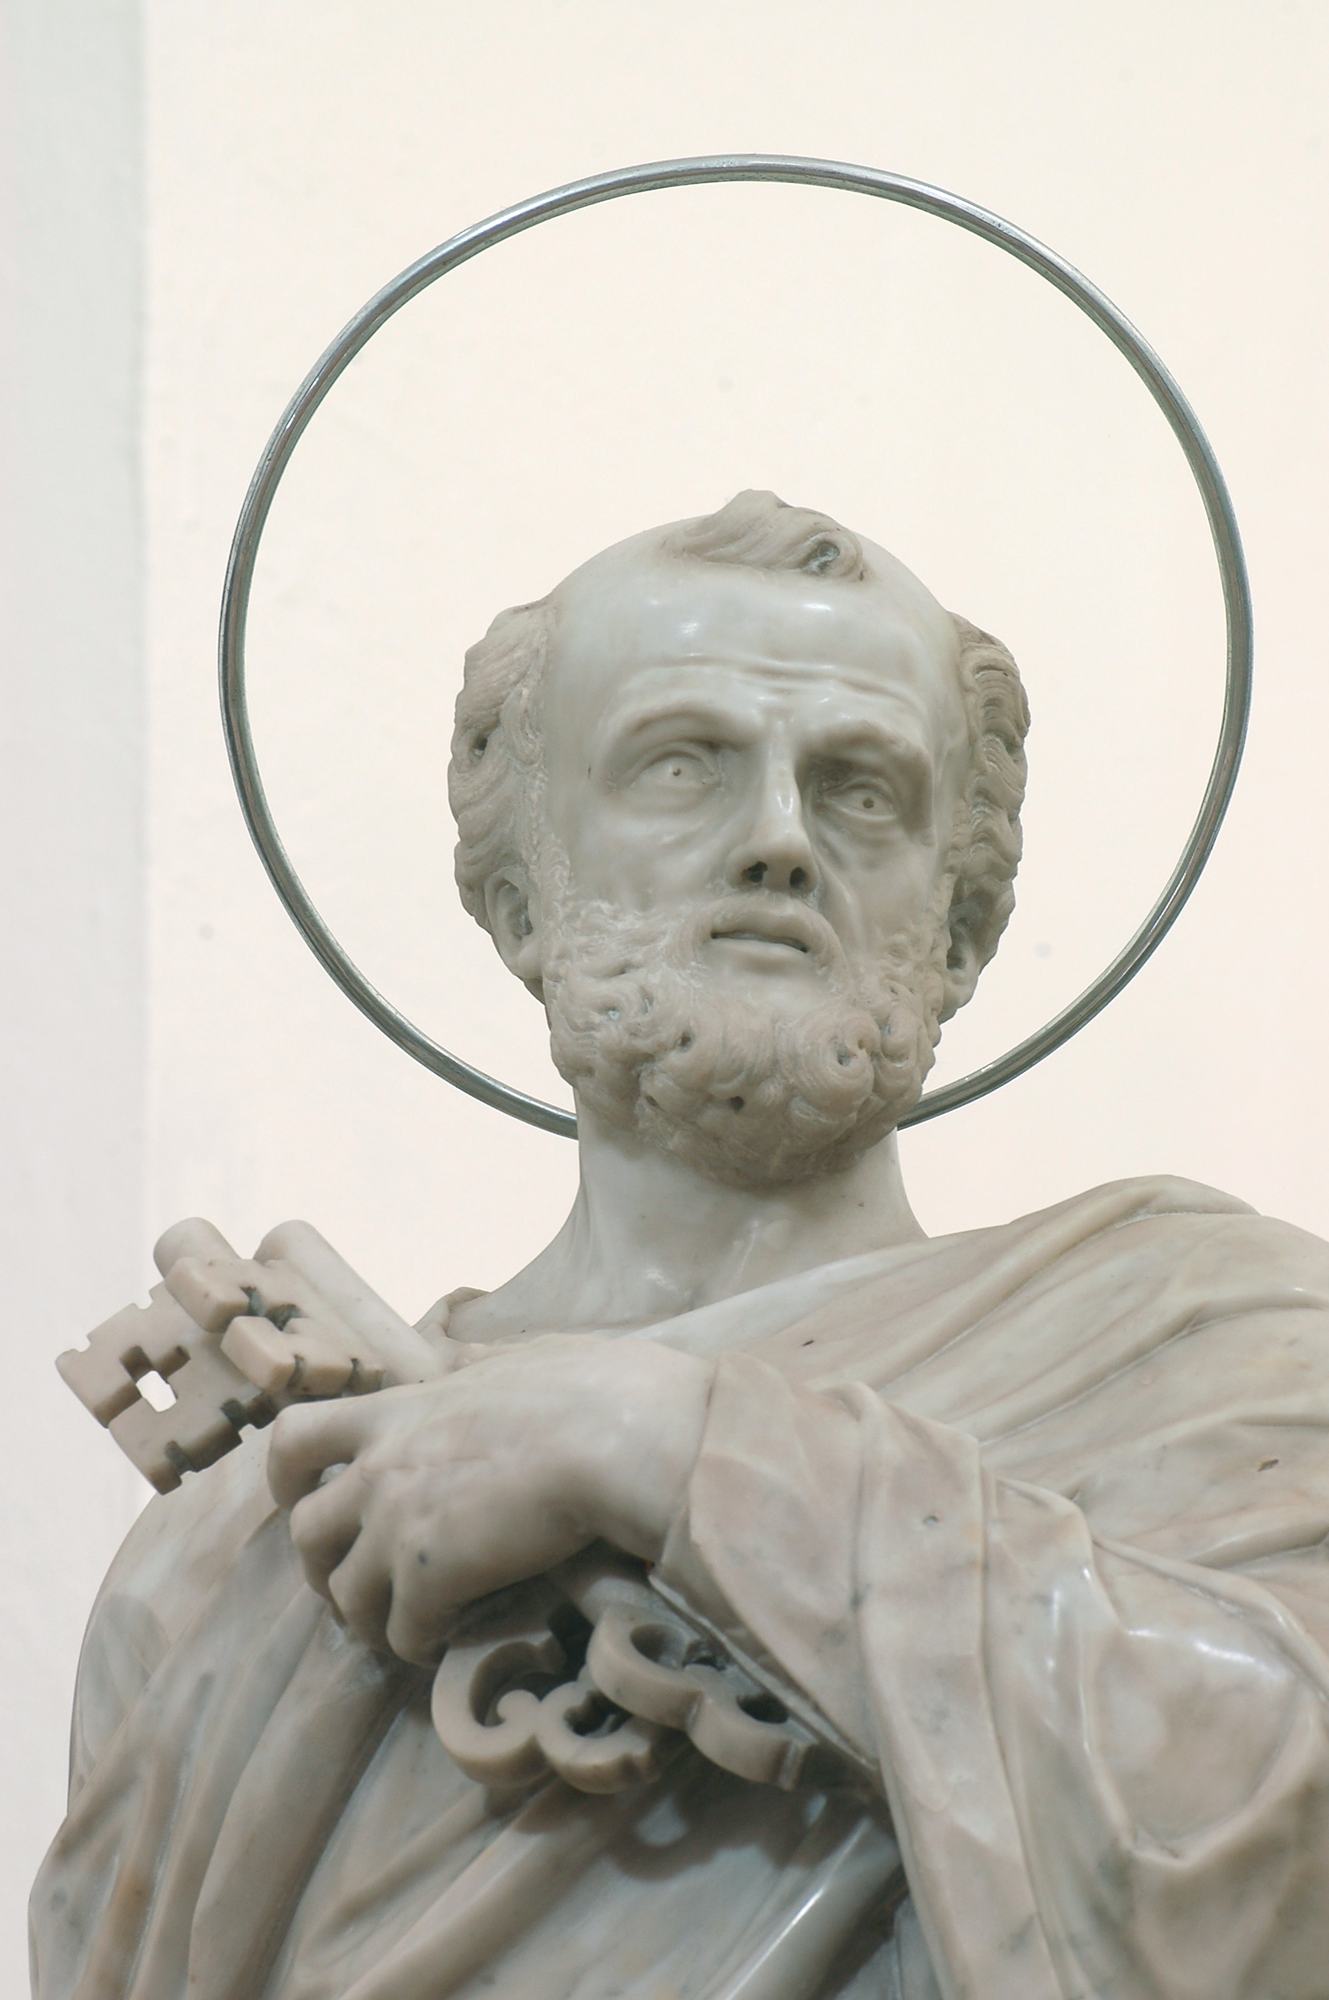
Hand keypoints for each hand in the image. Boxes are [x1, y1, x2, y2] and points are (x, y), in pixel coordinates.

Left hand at [266, 1335, 712, 1663]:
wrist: (612, 1438)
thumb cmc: (589, 1389)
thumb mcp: (519, 1357)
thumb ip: (478, 1362)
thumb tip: (469, 1353)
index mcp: (399, 1409)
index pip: (297, 1435)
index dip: (286, 1477)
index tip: (301, 1499)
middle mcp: (381, 1466)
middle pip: (304, 1530)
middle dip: (322, 1565)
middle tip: (357, 1584)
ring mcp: (397, 1523)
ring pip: (342, 1593)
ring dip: (368, 1617)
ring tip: (402, 1629)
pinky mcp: (427, 1577)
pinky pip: (400, 1632)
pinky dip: (418, 1644)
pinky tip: (448, 1643)